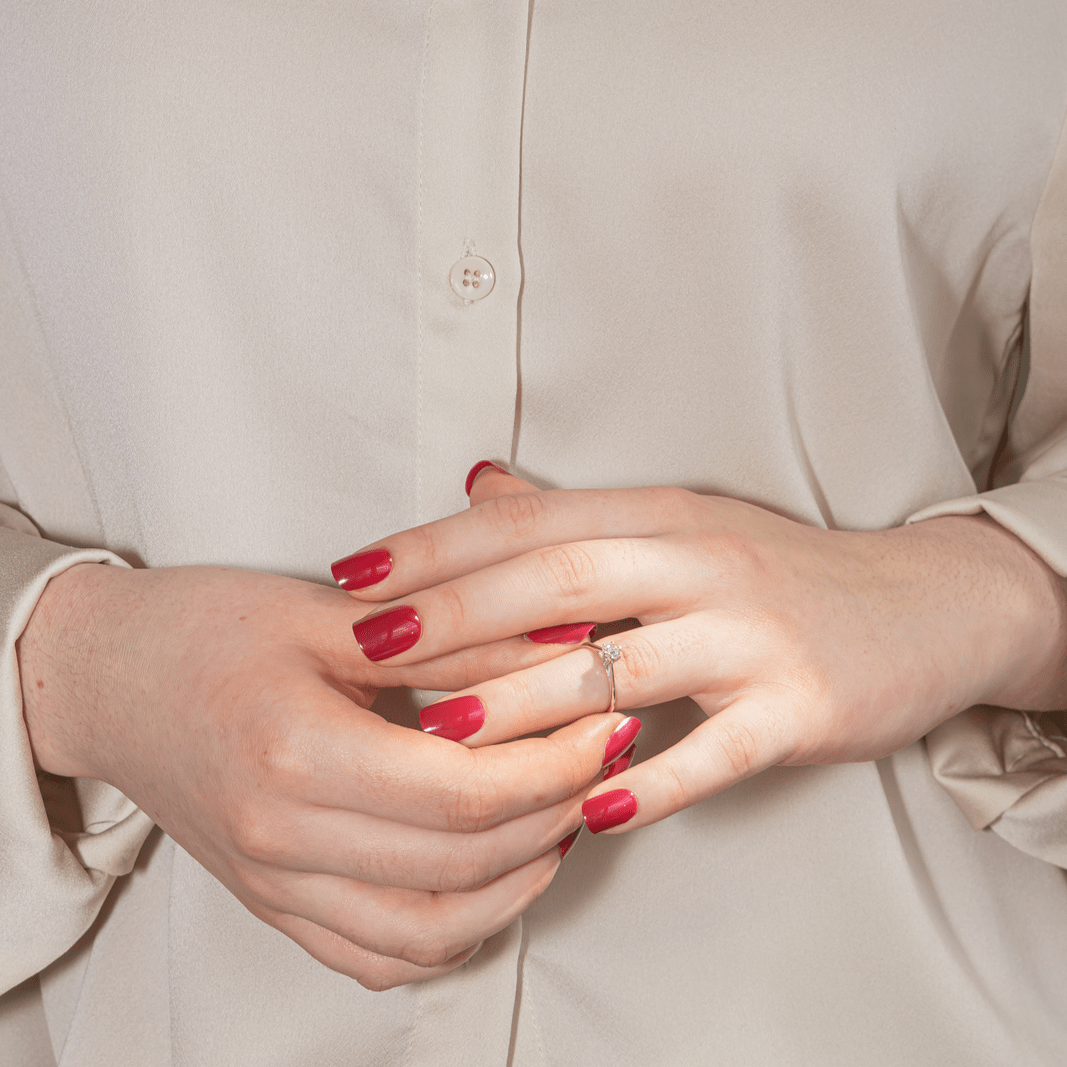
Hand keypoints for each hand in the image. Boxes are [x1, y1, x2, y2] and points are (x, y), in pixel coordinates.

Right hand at [18, 562, 625, 987]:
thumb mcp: (332, 614)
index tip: (606, 718)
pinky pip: (381, 957)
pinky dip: (456, 929)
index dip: (556, 762)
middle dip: (558, 809)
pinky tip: (496, 874)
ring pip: (433, 928)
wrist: (112, 679)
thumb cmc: (208, 630)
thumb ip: (450, 637)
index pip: (464, 793)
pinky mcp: (275, 905)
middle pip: (463, 861)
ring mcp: (275, 885)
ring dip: (521, 878)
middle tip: (604, 753)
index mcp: (294, 753)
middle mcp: (282, 837)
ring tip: (565, 811)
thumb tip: (563, 641)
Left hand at [335, 464, 1066, 833]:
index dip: (439, 546)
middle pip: (562, 581)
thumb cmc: (777, 571)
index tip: (355, 574)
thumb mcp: (679, 523)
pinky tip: (582, 811)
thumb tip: (474, 483)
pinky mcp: (800, 704)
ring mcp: (754, 633)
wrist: (923, 605)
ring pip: (624, 665)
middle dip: (457, 614)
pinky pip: (714, 751)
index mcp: (663, 515)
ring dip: (526, 702)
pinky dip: (647, 781)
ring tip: (437, 736)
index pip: (532, 523)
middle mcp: (703, 562)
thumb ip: (572, 513)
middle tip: (367, 647)